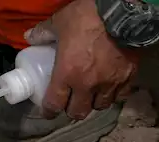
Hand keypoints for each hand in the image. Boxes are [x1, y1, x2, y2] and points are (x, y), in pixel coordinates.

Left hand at [26, 0, 138, 120]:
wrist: (121, 11)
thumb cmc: (87, 17)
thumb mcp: (60, 21)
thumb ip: (43, 32)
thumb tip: (30, 37)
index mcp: (67, 74)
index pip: (54, 104)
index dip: (49, 111)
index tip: (48, 111)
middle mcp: (87, 85)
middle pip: (78, 112)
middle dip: (72, 110)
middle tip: (70, 102)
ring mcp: (109, 83)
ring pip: (100, 106)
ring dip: (93, 103)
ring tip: (91, 95)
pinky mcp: (128, 78)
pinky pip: (120, 96)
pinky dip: (114, 95)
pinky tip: (110, 88)